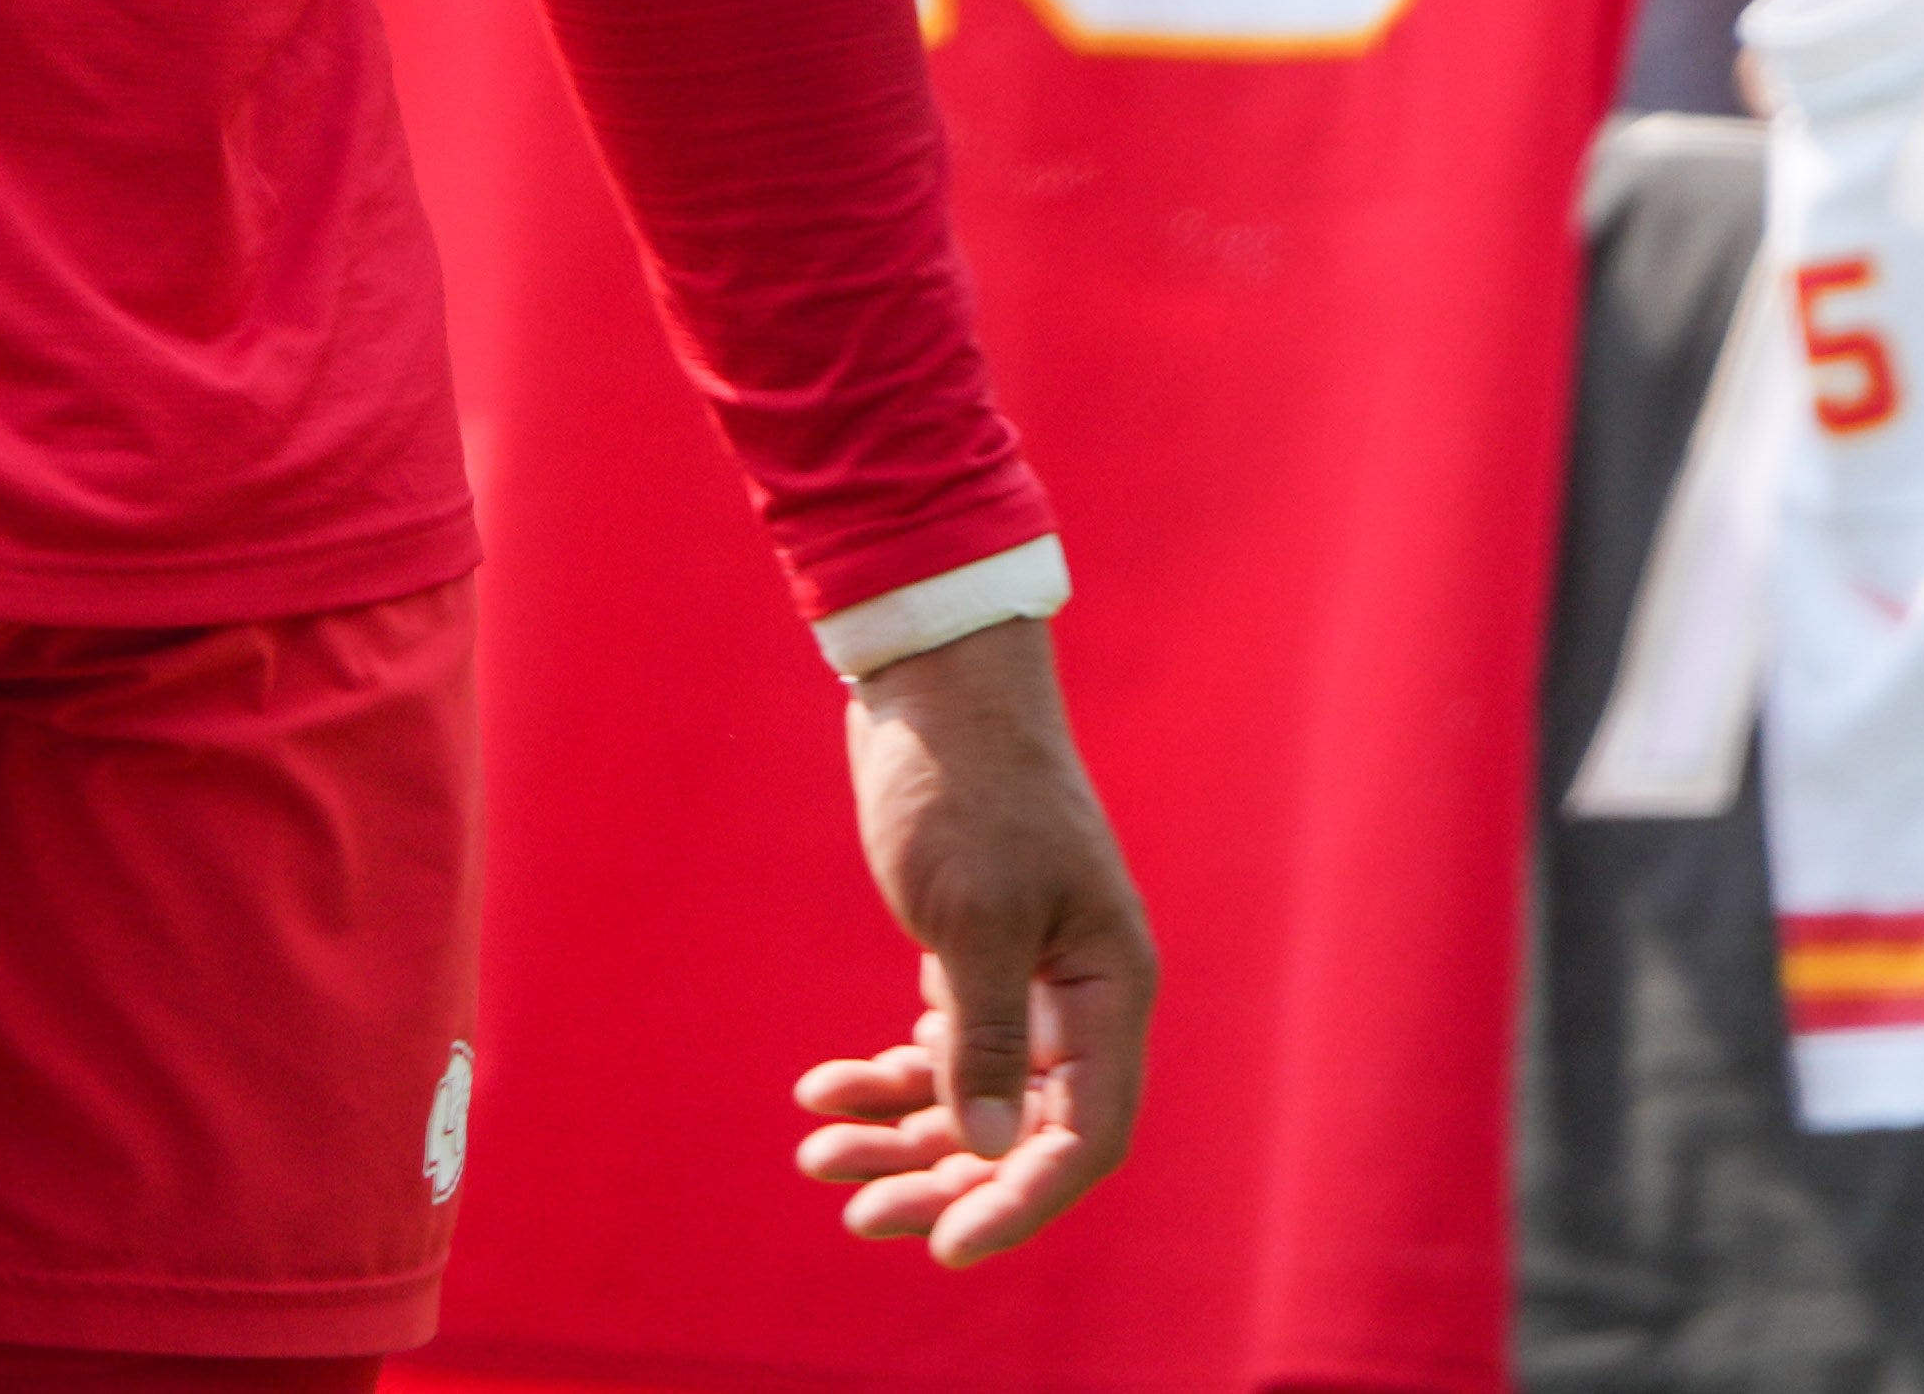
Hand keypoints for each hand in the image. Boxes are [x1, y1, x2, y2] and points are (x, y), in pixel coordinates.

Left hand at [793, 616, 1152, 1261]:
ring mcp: (1028, 979)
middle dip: (942, 1180)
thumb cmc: (964, 784)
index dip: (1022, 1203)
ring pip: (974, 1099)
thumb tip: (991, 1148)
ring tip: (814, 1151)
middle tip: (856, 1213)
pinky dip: (884, 1076)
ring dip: (900, 1135)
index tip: (945, 1247)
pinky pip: (939, 1050)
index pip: (1084, 1136)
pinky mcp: (975, 956)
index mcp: (1108, 989)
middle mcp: (1079, 997)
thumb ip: (984, 1036)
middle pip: (1023, 1134)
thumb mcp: (971, 914)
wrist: (932, 677)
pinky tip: (820, 1088)